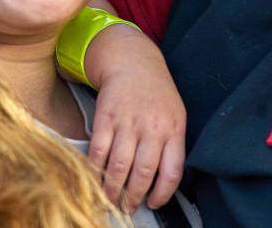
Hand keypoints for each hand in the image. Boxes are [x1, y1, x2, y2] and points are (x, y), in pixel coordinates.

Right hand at [86, 28, 185, 212]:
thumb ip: (172, 145)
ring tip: (111, 201)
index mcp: (174, 129)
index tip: (153, 203)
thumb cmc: (158, 94)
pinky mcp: (106, 118)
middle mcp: (152, 128)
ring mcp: (127, 122)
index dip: (162, 194)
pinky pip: (99, 151)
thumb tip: (161, 182)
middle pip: (142, 174)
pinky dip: (95, 170)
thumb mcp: (176, 116)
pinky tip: (95, 179)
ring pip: (118, 167)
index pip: (172, 172)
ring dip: (112, 190)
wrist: (134, 63)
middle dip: (134, 198)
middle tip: (128, 208)